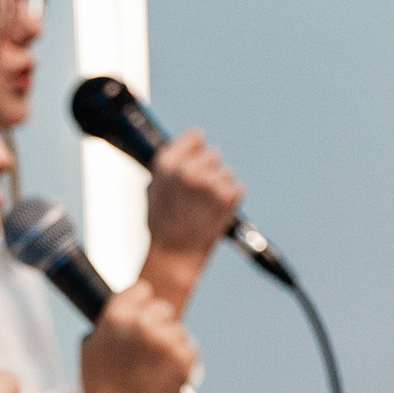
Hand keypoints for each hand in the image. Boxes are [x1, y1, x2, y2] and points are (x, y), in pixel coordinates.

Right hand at [79, 281, 197, 392]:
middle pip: (163, 308)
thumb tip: (125, 307)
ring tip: (154, 367)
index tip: (140, 315)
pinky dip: (181, 362)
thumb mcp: (91, 347)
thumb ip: (109, 322)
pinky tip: (164, 375)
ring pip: (178, 330)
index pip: (141, 289)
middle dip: (158, 324)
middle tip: (148, 348)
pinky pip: (189, 349)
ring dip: (170, 344)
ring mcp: (164, 341)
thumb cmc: (103, 385)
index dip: (141, 303)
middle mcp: (141, 324)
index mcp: (116, 317)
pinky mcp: (183, 358)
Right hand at [140, 129, 241, 313]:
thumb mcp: (155, 188)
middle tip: (199, 196)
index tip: (197, 160)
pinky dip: (231, 201)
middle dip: (210, 172)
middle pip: (214, 155)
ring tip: (204, 209)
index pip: (196, 136)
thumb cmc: (162, 225)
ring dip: (221, 189)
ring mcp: (209, 183)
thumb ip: (172, 166)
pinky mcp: (227, 197)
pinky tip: (215, 214)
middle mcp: (188, 170)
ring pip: (227, 174)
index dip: (198, 149)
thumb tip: (191, 147)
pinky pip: (238, 189)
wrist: (173, 256)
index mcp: (168, 163)